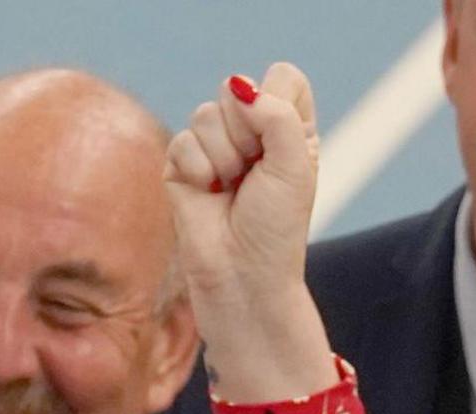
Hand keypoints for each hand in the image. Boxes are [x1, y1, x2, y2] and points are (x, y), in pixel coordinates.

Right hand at [164, 64, 332, 401]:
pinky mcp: (180, 165)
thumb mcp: (294, 163)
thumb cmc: (276, 227)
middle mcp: (250, 131)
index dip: (278, 105)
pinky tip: (208, 195)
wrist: (241, 275)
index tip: (282, 149)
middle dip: (247, 134)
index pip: (282, 77)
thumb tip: (236, 85)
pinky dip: (198, 170)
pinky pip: (182, 140)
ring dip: (224, 158)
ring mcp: (213, 147)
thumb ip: (276, 112)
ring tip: (231, 190)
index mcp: (287, 127)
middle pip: (238, 89)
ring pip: (207, 114)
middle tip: (253, 175)